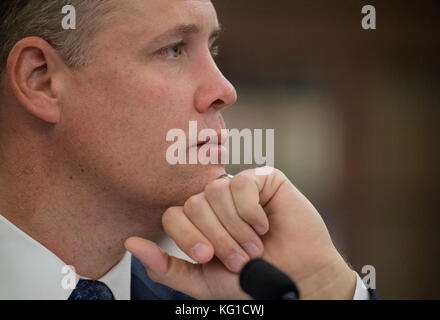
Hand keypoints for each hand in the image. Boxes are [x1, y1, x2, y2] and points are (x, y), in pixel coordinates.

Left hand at [125, 167, 355, 298]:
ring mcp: (238, 188)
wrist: (295, 279)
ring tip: (255, 245)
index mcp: (199, 222)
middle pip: (193, 204)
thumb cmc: (249, 281)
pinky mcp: (263, 178)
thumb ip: (165, 266)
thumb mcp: (201, 281)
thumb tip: (130, 242)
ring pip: (215, 192)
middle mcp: (216, 201)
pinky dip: (251, 211)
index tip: (209, 257)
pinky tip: (266, 224)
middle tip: (240, 258)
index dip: (189, 237)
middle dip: (217, 238)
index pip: (173, 214)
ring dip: (236, 228)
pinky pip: (242, 184)